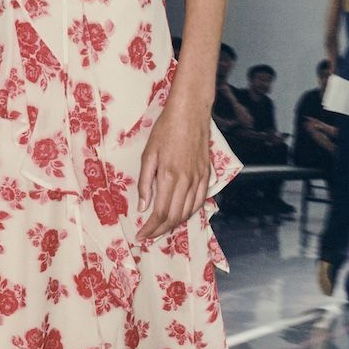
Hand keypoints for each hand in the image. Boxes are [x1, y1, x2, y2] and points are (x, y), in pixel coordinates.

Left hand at [136, 96, 210, 244]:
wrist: (190, 112)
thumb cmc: (165, 129)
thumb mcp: (148, 153)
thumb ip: (145, 182)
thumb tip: (142, 207)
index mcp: (169, 176)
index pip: (160, 213)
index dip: (150, 228)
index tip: (141, 236)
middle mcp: (186, 181)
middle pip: (175, 216)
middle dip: (160, 230)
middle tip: (149, 235)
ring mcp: (199, 179)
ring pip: (188, 212)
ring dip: (175, 224)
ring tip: (161, 228)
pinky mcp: (207, 174)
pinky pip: (200, 201)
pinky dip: (190, 213)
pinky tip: (181, 215)